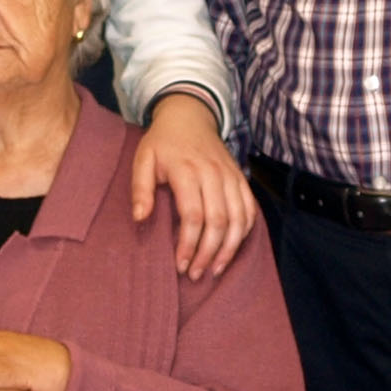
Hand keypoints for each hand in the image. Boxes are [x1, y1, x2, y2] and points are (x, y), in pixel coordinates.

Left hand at [130, 92, 257, 278]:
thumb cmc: (162, 143)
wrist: (189, 116)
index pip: (193, 215)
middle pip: (218, 221)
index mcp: (187, 170)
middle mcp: (213, 174)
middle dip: (208, 253)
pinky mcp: (241, 178)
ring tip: (215, 269)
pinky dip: (244, 232)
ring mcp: (231, 176)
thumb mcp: (143, 159)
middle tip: (196, 274)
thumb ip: (140, 189)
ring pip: (239, 219)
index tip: (180, 265)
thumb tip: (140, 218)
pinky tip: (231, 249)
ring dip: (229, 249)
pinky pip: (250, 210)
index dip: (188, 244)